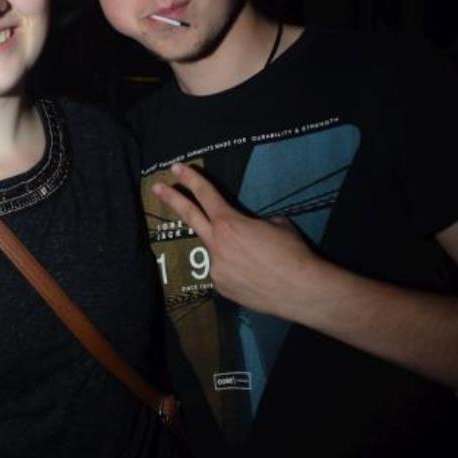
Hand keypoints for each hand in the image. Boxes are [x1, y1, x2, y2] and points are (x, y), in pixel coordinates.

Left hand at [152, 162, 323, 317]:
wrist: (301, 290)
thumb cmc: (293, 252)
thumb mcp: (277, 224)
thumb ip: (254, 223)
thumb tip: (249, 231)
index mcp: (229, 223)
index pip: (206, 195)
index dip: (190, 179)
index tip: (176, 167)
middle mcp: (216, 245)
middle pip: (190, 217)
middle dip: (172, 200)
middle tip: (157, 187)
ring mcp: (216, 269)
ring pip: (218, 253)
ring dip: (232, 253)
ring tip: (259, 262)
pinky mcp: (222, 289)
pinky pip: (226, 274)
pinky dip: (238, 272)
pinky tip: (257, 278)